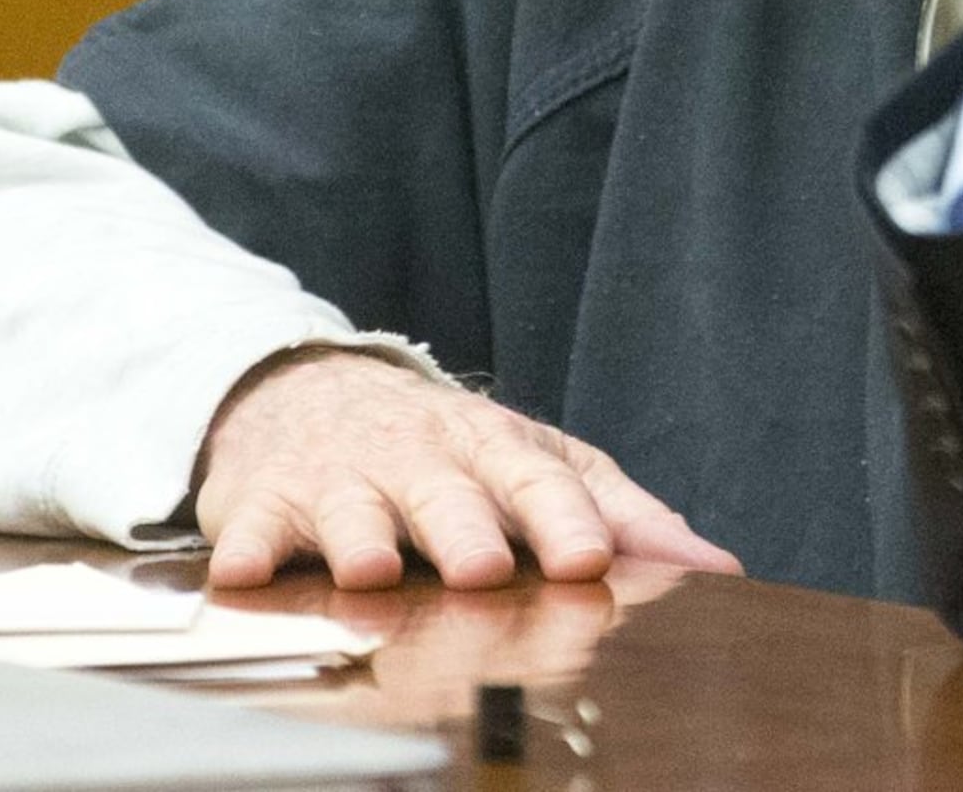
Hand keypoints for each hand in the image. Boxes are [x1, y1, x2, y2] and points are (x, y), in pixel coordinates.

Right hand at [191, 347, 741, 590]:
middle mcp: (421, 461)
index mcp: (496, 452)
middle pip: (449, 497)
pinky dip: (245, 550)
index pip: (541, 481)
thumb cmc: (447, 450)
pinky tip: (245, 571)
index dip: (565, 519)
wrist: (311, 391)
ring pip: (354, 512)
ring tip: (374, 569)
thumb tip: (718, 565)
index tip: (591, 557)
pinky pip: (250, 531)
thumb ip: (626, 516)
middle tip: (484, 569)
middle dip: (467, 532)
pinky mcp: (266, 504)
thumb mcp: (540, 464)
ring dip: (363, 539)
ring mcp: (341, 480)